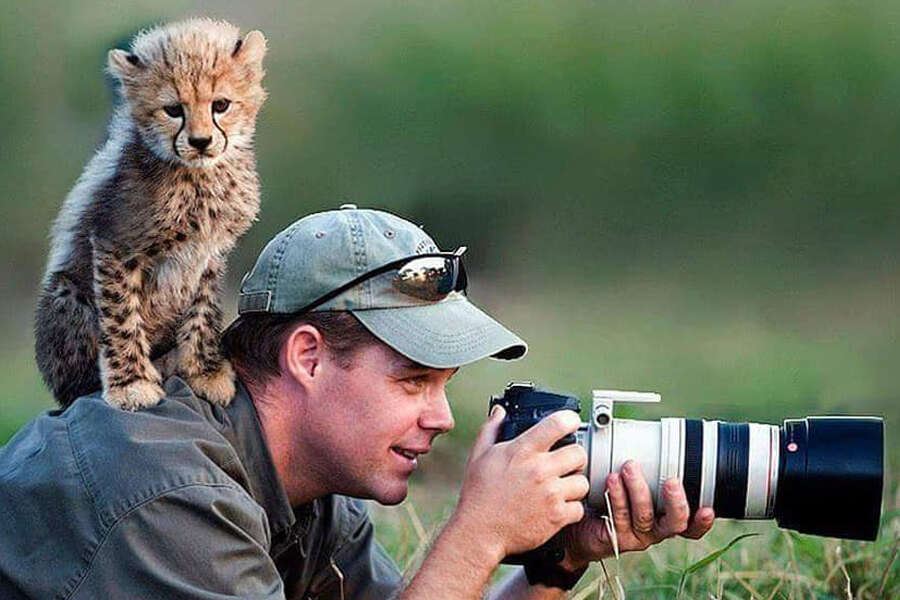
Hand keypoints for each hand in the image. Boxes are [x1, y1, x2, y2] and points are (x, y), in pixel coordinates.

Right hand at [452, 406, 590, 561]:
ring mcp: (550, 494)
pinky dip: (571, 508)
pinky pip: (578, 507)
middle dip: (574, 457)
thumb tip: (500, 412)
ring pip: (582, 482)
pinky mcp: (556, 517)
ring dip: (574, 484)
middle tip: (566, 463)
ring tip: (562, 487)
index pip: (557, 424)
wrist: (479, 532)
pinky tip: (558, 507)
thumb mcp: (480, 456)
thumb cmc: (479, 495)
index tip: (571, 422)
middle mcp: (540, 470)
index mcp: (522, 451)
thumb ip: (491, 429)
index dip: (569, 419)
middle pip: (579, 453)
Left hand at [562, 460, 714, 568]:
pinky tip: (611, 480)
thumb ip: (641, 464)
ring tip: (629, 467)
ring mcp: (634, 535)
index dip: (702, 521)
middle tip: (672, 481)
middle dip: (676, 501)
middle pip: (676, 523)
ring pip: (644, 516)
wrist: (577, 523)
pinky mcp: (614, 537)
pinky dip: (616, 496)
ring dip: (639, 490)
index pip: (690, 524)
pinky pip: (618, 517)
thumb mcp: (628, 480)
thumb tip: (643, 429)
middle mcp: (654, 528)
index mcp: (663, 516)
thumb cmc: (605, 497)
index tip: (708, 508)